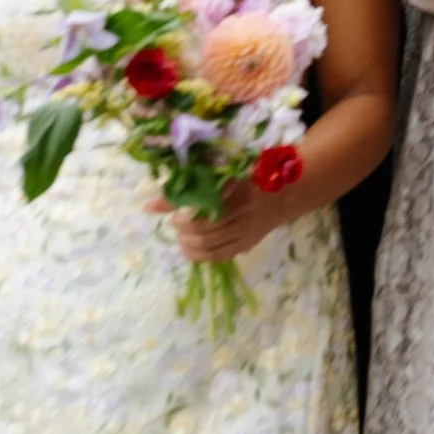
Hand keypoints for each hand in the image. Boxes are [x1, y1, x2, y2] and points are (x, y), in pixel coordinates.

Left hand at [153, 182, 285, 264]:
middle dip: (183, 231)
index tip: (174, 215)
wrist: (283, 196)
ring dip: (187, 244)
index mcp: (239, 193)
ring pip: (209, 246)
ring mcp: (246, 233)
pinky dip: (198, 256)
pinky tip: (188, 249)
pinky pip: (218, 256)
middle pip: (204, 231)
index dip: (185, 217)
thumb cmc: (249, 180)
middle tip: (175, 223)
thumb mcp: (223, 177)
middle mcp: (244, 215)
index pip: (206, 211)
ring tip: (181, 236)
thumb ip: (190, 190)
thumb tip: (150, 206)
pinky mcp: (246, 245)